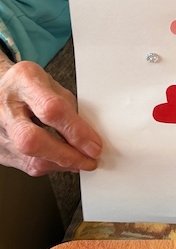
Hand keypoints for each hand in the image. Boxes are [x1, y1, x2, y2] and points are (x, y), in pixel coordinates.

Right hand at [0, 56, 101, 175]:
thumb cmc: (24, 84)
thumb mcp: (48, 81)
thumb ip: (66, 104)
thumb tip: (87, 131)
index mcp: (24, 83)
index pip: (51, 110)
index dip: (76, 130)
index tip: (94, 144)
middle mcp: (6, 109)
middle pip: (34, 141)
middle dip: (67, 155)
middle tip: (89, 160)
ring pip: (30, 160)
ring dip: (62, 164)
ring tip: (81, 161)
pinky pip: (27, 166)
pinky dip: (50, 166)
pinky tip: (63, 161)